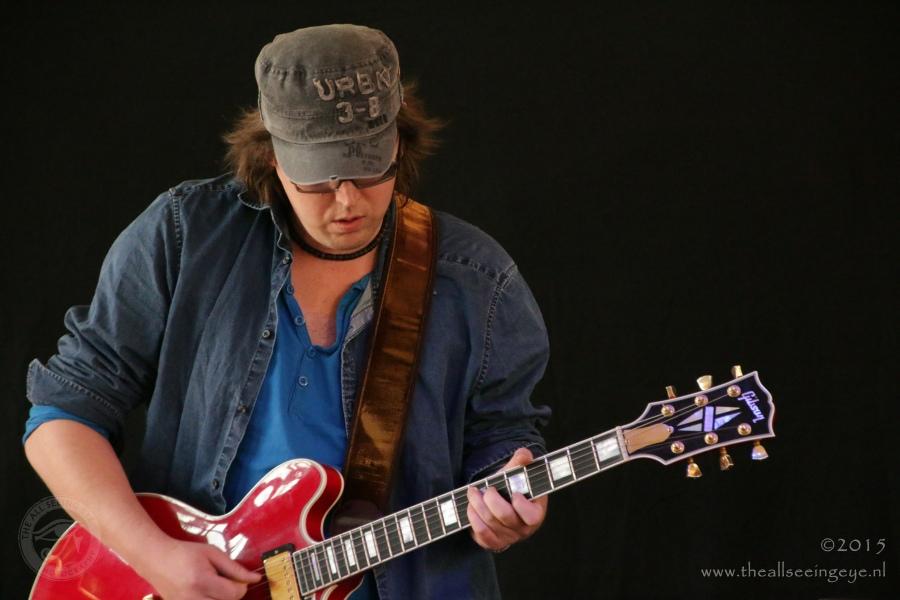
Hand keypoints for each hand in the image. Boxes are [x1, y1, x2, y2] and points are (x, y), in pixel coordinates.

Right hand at [135, 538, 261, 599]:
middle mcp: (192, 599)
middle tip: (227, 583)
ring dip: (222, 599)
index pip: (233, 594)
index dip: (242, 586)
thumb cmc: (186, 553)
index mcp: (202, 581)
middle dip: (233, 595)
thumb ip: (235, 568)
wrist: (156, 560)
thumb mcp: (212, 553)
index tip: (240, 578)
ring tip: (216, 588)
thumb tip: (255, 578)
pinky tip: (208, 593)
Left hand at [466, 447, 547, 552]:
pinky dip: (473, 519)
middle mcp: (522, 529)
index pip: (531, 516)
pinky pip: (481, 534)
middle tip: (486, 489)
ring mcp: (507, 538)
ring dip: (476, 505)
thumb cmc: (513, 488)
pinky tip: (471, 507)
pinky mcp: (492, 542)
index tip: (513, 493)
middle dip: (491, 499)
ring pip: (489, 524)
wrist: (503, 503)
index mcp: (535, 513)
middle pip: (504, 517)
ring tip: (473, 493)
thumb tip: (524, 454)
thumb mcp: (517, 474)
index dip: (520, 505)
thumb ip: (521, 462)